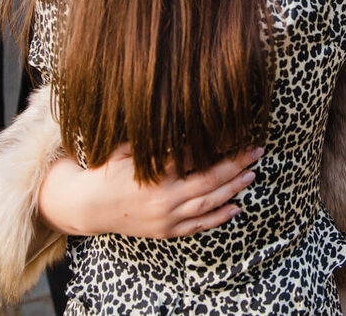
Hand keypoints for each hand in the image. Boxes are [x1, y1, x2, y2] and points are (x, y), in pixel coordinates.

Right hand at [40, 144, 263, 238]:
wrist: (88, 207)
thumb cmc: (107, 171)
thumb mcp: (126, 149)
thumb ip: (152, 138)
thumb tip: (176, 114)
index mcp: (154, 173)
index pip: (195, 154)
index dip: (218, 142)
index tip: (237, 131)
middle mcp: (163, 197)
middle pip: (209, 179)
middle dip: (236, 164)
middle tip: (256, 151)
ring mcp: (166, 217)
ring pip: (208, 203)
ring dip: (233, 188)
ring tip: (252, 174)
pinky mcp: (166, 231)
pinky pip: (198, 226)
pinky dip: (218, 217)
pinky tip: (236, 207)